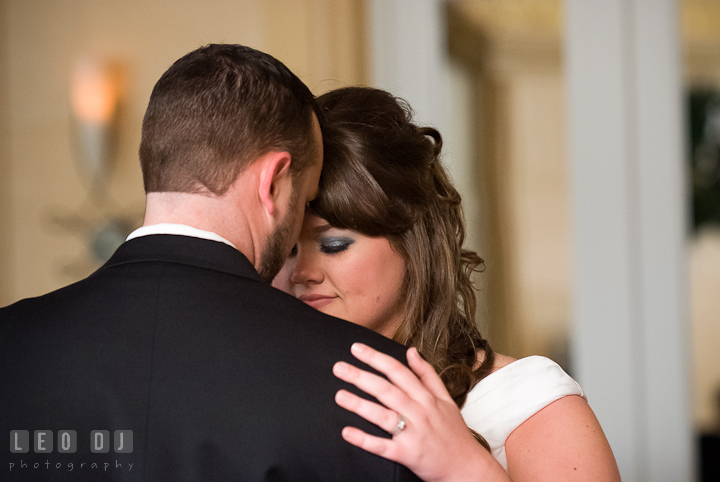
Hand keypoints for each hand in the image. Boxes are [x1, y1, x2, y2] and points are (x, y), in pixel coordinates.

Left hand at [333, 343, 510, 481]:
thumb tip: (411, 351)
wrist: (467, 468)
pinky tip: (347, 432)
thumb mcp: (446, 399)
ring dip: (360, 405)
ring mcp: (413, 434)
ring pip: (383, 416)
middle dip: (361, 377)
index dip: (377, 358)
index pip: (398, 371)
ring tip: (339, 395)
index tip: (357, 348)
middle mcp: (419, 412)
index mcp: (426, 397)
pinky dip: (365, 440)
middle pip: (387, 390)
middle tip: (339, 367)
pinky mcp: (408, 455)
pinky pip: (383, 446)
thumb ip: (427, 374)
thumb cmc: (454, 433)